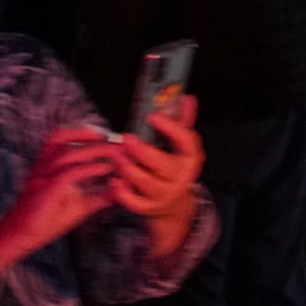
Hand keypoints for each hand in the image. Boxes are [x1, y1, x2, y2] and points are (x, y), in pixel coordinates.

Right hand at [2, 126, 125, 256]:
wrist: (20, 237)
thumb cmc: (46, 221)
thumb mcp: (78, 205)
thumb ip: (98, 196)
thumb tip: (120, 189)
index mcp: (45, 166)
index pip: (61, 138)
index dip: (84, 132)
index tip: (109, 135)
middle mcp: (42, 167)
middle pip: (60, 137)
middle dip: (90, 134)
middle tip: (115, 137)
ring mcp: (42, 177)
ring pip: (67, 153)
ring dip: (95, 149)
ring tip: (116, 151)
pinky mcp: (46, 190)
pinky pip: (70, 173)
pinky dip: (90, 168)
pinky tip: (106, 169)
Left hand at [111, 97, 204, 255]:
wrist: (174, 204)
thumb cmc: (173, 168)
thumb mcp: (181, 146)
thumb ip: (182, 122)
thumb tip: (187, 98)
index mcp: (191, 157)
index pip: (186, 140)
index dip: (170, 127)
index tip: (152, 116)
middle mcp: (181, 177)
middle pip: (163, 164)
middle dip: (143, 151)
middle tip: (126, 139)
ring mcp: (165, 194)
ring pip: (146, 182)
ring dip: (128, 168)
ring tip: (116, 156)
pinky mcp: (150, 208)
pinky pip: (134, 202)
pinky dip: (122, 192)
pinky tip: (114, 179)